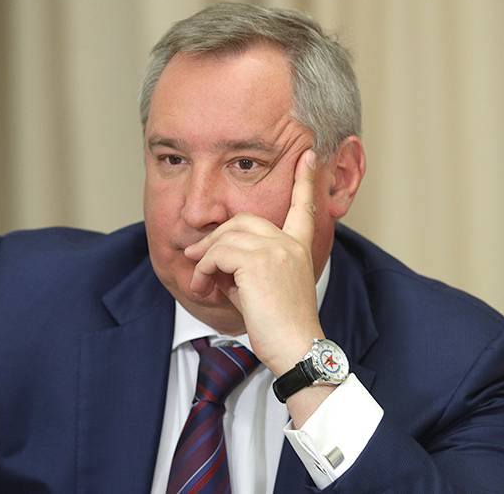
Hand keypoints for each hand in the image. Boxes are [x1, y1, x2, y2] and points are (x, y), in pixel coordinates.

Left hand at [183, 149, 323, 374]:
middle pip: (243, 219)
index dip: (305, 179)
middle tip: (194, 255)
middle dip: (215, 236)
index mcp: (299, 247)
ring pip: (226, 237)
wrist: (296, 349)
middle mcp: (289, 243)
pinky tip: (204, 287)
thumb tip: (213, 262)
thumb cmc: (281, 328)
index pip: (304, 206)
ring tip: (199, 282)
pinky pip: (218, 254)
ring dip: (205, 258)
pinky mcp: (258, 262)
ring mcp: (276, 250)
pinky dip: (204, 269)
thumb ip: (243, 268)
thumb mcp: (261, 290)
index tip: (309, 154)